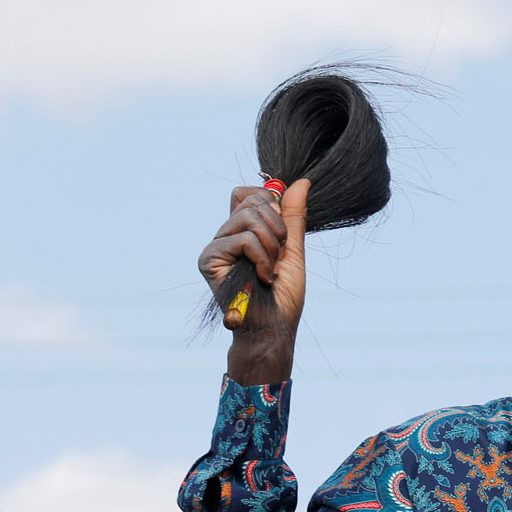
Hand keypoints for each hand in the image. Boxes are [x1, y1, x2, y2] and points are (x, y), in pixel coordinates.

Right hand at [199, 179, 310, 334]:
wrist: (273, 328)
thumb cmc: (283, 296)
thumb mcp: (294, 250)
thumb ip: (293, 218)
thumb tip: (302, 182)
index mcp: (242, 231)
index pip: (249, 194)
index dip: (270, 204)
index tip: (282, 233)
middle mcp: (225, 235)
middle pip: (252, 201)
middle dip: (277, 228)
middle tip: (278, 257)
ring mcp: (215, 246)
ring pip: (249, 217)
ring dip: (271, 246)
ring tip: (270, 270)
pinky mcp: (209, 258)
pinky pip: (244, 238)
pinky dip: (262, 258)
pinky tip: (262, 278)